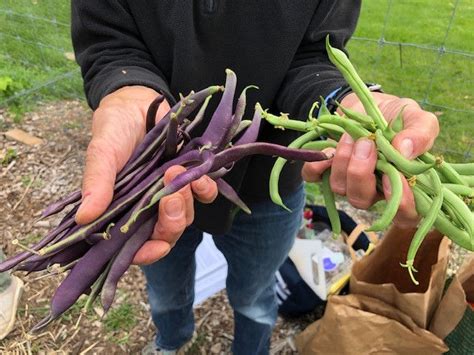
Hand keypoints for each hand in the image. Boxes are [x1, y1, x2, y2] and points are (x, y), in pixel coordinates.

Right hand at [75, 86, 217, 263]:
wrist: (137, 101)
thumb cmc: (114, 129)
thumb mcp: (102, 153)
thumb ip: (97, 183)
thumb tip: (85, 218)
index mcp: (122, 209)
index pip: (134, 245)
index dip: (146, 253)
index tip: (157, 247)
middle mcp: (147, 207)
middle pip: (165, 233)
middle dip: (171, 223)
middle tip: (170, 197)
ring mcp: (169, 193)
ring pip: (185, 215)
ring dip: (186, 201)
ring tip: (175, 172)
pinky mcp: (189, 178)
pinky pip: (204, 194)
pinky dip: (205, 189)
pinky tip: (199, 176)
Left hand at [302, 92, 438, 227]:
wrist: (369, 103)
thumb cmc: (398, 118)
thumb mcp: (419, 119)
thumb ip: (421, 135)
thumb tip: (404, 151)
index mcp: (401, 185)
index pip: (405, 215)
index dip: (400, 205)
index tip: (392, 177)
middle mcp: (374, 190)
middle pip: (362, 201)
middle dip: (360, 174)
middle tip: (365, 144)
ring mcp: (348, 182)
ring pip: (339, 188)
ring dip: (342, 161)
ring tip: (351, 136)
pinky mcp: (326, 170)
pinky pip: (313, 177)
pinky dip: (316, 164)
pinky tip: (327, 149)